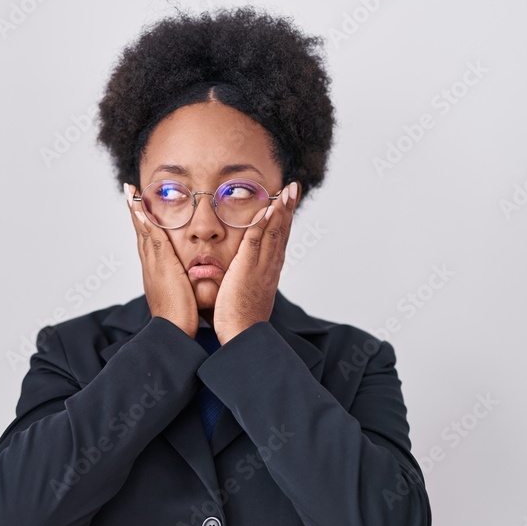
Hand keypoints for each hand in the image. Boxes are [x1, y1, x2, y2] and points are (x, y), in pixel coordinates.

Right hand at [126, 183, 198, 337]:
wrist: (173, 330)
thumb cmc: (181, 317)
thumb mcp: (181, 293)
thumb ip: (184, 281)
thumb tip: (190, 277)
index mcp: (155, 270)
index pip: (148, 240)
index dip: (144, 223)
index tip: (140, 207)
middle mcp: (150, 264)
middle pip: (141, 231)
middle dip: (135, 211)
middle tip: (129, 191)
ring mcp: (153, 263)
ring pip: (143, 230)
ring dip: (136, 209)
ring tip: (131, 191)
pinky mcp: (160, 264)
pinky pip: (152, 237)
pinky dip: (145, 221)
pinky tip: (141, 207)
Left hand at [214, 181, 298, 343]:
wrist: (243, 337)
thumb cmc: (239, 322)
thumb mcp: (243, 296)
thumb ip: (241, 281)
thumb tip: (232, 274)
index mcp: (269, 273)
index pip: (278, 241)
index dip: (283, 221)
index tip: (286, 204)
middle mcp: (270, 268)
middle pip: (282, 233)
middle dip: (288, 209)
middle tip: (294, 188)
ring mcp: (262, 268)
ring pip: (274, 233)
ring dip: (281, 210)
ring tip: (287, 191)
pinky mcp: (248, 269)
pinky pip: (257, 241)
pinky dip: (264, 224)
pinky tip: (269, 209)